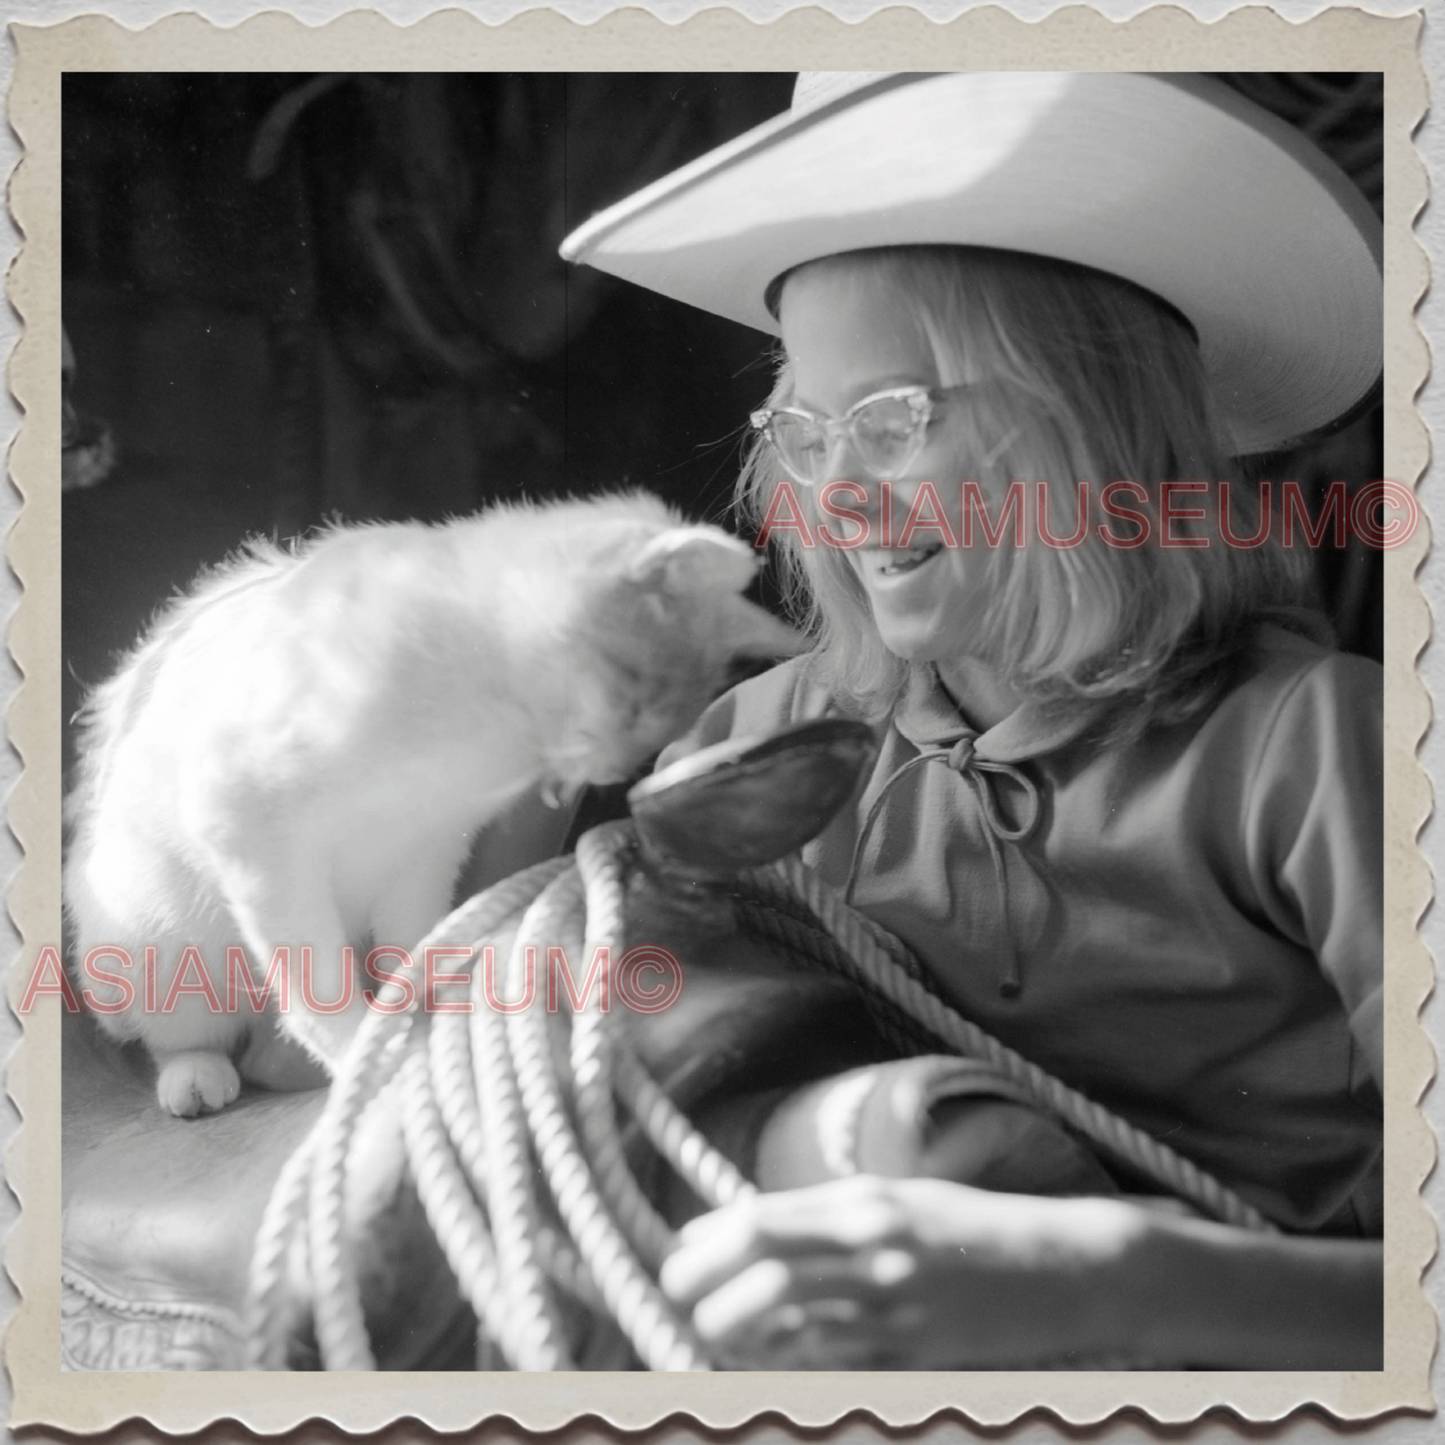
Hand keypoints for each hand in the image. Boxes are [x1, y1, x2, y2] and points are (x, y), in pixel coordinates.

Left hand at [659, 1175, 1149, 1369]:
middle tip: (679, 1300)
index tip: (679, 1257)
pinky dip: (786, 1359)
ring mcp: (894, 1301)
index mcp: (864, 1200)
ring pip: (788, 1320)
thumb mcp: (893, 1199)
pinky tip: (765, 1358)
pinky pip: (831, 1359)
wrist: (1059, 1266)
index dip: (707, 1242)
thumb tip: (733, 1227)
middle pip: (764, 1268)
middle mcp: (873, 1245)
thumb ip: (817, 1213)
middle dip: (706, 1287)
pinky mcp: (912, 1349)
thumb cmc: (967, 1227)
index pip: (762, 1219)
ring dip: (736, 1330)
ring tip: (712, 1332)